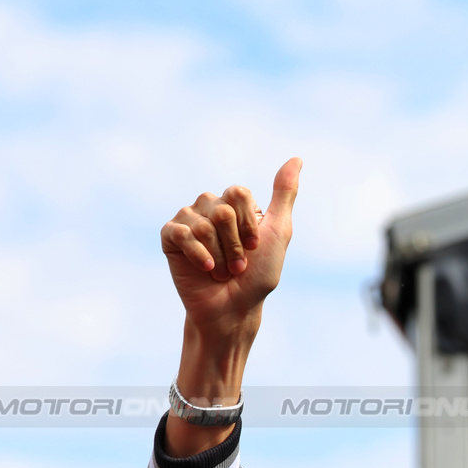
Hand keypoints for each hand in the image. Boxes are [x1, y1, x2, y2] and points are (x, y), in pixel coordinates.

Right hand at [161, 157, 301, 338]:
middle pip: (221, 209)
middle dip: (235, 244)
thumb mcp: (278, 232)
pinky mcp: (170, 237)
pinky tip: (207, 270)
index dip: (249, 225)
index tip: (255, 248)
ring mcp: (189, 220)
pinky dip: (198, 255)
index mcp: (236, 204)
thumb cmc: (258, 275)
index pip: (239, 193)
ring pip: (202, 223)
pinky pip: (181, 233)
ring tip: (223, 272)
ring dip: (219, 254)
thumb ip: (284, 195)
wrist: (234, 309)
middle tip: (238, 266)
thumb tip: (296, 158)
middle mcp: (211, 207)